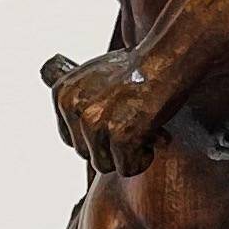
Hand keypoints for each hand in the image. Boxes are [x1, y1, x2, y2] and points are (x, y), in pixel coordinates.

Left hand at [41, 48, 164, 173]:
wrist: (165, 59)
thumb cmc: (138, 67)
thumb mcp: (95, 75)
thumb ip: (80, 99)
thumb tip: (74, 116)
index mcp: (62, 93)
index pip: (70, 137)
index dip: (97, 137)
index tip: (117, 122)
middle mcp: (74, 107)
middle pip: (85, 153)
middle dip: (111, 147)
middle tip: (135, 125)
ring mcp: (95, 123)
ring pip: (103, 164)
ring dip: (126, 155)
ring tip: (144, 131)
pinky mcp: (120, 136)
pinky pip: (127, 168)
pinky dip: (143, 159)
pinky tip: (154, 137)